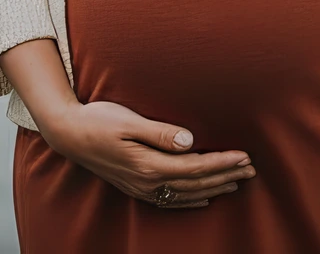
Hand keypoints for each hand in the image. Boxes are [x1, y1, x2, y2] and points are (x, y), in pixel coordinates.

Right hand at [41, 100, 254, 207]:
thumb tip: (191, 141)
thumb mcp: (128, 120)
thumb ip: (160, 132)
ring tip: (237, 182)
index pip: (196, 167)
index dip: (222, 163)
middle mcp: (147, 181)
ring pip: (186, 194)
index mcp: (149, 164)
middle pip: (196, 183)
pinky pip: (170, 200)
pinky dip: (191, 200)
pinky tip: (203, 199)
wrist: (67, 134)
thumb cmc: (97, 120)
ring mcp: (141, 187)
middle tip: (252, 169)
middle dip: (226, 176)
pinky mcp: (135, 186)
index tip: (245, 156)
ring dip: (214, 188)